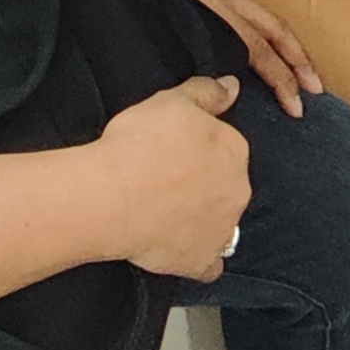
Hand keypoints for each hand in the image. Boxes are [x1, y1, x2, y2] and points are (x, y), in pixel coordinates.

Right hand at [91, 77, 250, 280]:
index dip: (200, 147)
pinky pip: (210, 263)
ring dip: (205, 218)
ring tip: (168, 212)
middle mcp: (237, 191)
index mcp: (234, 151)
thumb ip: (206, 92)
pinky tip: (179, 247)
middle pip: (227, 184)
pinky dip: (199, 258)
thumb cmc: (139, 144)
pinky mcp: (201, 261)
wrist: (112, 196)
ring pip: (222, 222)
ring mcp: (222, 230)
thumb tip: (232, 87)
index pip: (227, 146)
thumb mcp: (171, 100)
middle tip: (168, 179)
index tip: (175, 149)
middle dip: (205, 183)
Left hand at [131, 0, 322, 118]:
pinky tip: (265, 47)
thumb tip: (212, 88)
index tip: (295, 106)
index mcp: (212, 9)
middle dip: (299, 61)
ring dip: (287, 45)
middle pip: (274, 29)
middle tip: (316, 89)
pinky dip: (266, 31)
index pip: (259, 49)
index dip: (281, 79)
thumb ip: (186, 57)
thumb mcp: (156, 31)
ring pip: (264, 17)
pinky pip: (248, 10)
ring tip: (302, 70)